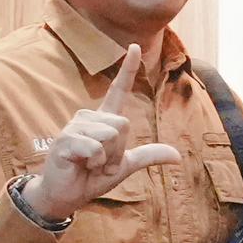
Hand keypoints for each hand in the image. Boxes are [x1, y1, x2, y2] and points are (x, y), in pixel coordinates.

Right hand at [20, 41, 185, 223]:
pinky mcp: (66, 139)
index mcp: (104, 120)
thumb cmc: (91, 177)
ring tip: (90, 164)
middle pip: (123, 124)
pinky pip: (95, 147)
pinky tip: (81, 165)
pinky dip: (94, 162)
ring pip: (110, 135)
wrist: (66, 195)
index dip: (127, 69)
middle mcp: (89, 117)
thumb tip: (177, 156)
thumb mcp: (124, 166)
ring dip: (106, 158)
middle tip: (101, 162)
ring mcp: (75, 126)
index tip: (134, 46)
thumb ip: (148, 156)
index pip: (118, 90)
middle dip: (118, 151)